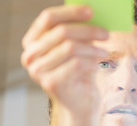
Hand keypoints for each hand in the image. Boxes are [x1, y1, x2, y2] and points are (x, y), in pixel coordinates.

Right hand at [21, 5, 109, 125]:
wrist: (79, 102)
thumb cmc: (79, 70)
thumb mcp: (78, 47)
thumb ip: (79, 30)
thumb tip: (92, 12)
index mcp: (32, 41)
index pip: (48, 18)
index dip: (70, 12)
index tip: (91, 11)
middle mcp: (30, 55)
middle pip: (61, 32)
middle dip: (87, 30)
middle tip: (106, 33)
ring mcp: (38, 70)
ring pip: (70, 47)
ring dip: (93, 48)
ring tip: (105, 52)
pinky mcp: (51, 83)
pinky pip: (76, 64)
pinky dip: (91, 62)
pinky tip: (97, 65)